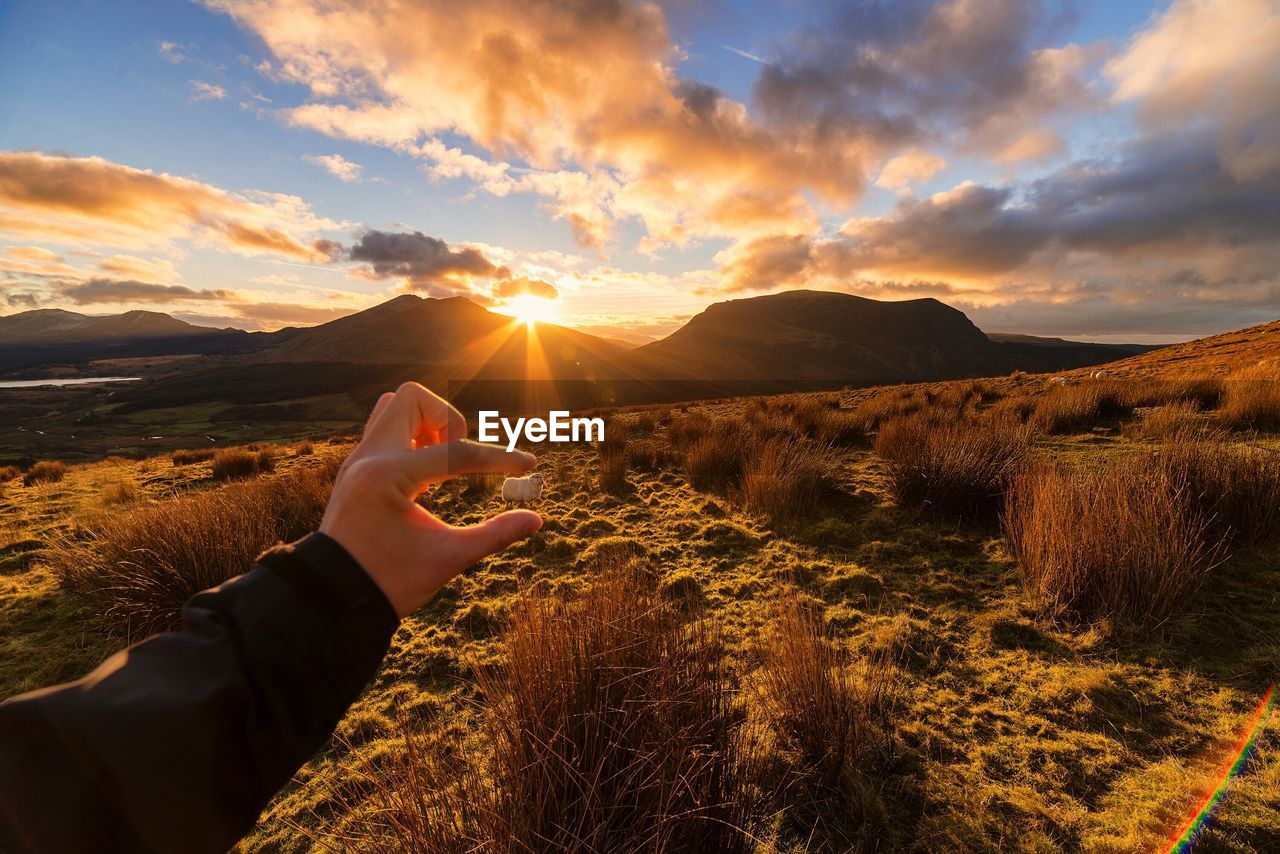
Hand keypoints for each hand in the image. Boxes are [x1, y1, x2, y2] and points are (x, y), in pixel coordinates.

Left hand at [320, 382, 541, 616]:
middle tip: (458, 458)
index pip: (455, 452)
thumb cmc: (388, 582)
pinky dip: (412, 439)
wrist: (333, 597)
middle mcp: (368, 457)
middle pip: (415, 398)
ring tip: (440, 464)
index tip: (529, 465)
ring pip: (395, 406)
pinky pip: (386, 428)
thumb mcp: (446, 560)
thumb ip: (494, 535)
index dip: (499, 458)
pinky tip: (424, 475)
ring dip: (427, 425)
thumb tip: (536, 520)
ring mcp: (358, 458)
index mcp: (387, 477)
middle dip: (449, 421)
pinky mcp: (356, 466)